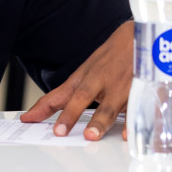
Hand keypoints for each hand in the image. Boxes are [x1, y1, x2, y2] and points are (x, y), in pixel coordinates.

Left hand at [20, 21, 133, 139]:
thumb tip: (42, 110)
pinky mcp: (142, 92)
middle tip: (60, 131)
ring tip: (91, 135)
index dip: (44, 107)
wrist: (142, 36)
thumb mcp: (87, 71)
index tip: (28, 119)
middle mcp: (101, 82)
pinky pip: (138, 109)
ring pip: (110, 106)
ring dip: (100, 121)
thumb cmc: (112, 57)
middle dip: (71, 114)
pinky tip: (127, 135)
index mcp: (85, 78)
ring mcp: (121, 87)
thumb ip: (67, 94)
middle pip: (83, 97)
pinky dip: (133, 123)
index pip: (62, 94)